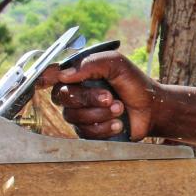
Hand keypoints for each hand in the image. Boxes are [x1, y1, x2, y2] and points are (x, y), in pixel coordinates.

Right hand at [41, 52, 157, 140]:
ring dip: (100, 113)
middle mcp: (76, 94)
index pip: (52, 76)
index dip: (43, 78)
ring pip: (73, 116)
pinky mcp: (88, 131)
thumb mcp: (116, 64)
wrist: (152, 108)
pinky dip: (104, 127)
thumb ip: (92, 63)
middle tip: (110, 97)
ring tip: (120, 109)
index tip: (44, 81)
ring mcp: (81, 114)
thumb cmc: (134, 83)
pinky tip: (118, 123)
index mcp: (79, 75)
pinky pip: (85, 132)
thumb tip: (64, 75)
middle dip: (88, 98)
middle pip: (62, 97)